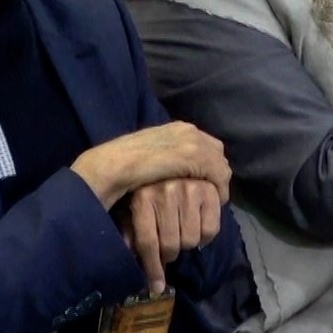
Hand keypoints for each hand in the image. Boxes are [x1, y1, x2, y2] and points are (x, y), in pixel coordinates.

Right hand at [73, 122, 229, 208]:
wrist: (112, 167)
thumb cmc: (120, 167)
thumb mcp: (148, 159)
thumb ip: (163, 160)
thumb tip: (175, 175)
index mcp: (176, 128)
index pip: (206, 143)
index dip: (208, 163)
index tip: (205, 183)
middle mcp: (187, 130)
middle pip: (217, 151)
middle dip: (217, 172)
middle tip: (213, 193)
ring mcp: (191, 141)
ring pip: (220, 163)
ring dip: (219, 183)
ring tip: (214, 201)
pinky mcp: (193, 156)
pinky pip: (218, 174)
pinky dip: (219, 189)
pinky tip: (214, 203)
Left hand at [121, 178, 223, 294]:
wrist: (164, 157)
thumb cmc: (145, 186)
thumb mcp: (130, 206)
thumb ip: (129, 230)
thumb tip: (129, 258)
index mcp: (142, 197)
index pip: (148, 242)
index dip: (152, 268)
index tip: (156, 287)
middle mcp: (165, 191)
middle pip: (171, 245)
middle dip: (169, 255)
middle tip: (169, 253)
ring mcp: (189, 188)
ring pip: (191, 239)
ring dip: (186, 245)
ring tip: (182, 239)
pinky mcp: (209, 189)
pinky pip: (211, 228)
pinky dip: (206, 236)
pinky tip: (198, 230)